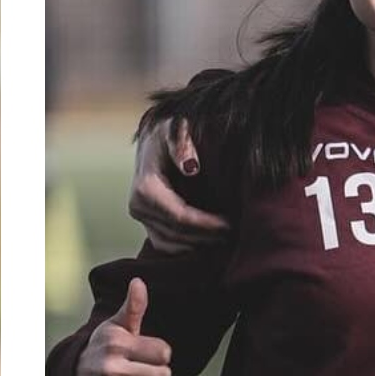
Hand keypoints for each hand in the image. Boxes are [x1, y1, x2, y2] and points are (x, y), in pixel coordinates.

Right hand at [76, 279, 172, 375]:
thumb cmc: (104, 347)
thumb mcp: (117, 325)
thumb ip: (133, 306)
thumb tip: (139, 281)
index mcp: (116, 344)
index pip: (164, 353)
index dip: (161, 353)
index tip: (149, 353)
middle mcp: (111, 369)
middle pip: (165, 375)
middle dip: (160, 372)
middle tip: (146, 369)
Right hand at [127, 119, 225, 254]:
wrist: (153, 141)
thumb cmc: (168, 134)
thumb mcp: (175, 129)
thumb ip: (182, 144)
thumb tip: (191, 168)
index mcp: (145, 188)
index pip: (180, 217)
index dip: (206, 225)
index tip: (231, 224)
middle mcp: (138, 207)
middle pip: (178, 234)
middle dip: (207, 236)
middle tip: (236, 233)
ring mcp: (140, 218)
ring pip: (172, 244)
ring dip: (200, 244)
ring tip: (226, 238)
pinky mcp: (146, 224)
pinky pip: (167, 245)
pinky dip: (189, 246)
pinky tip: (210, 240)